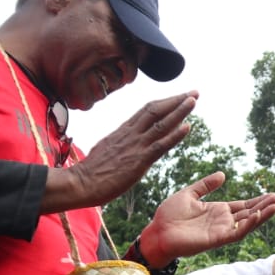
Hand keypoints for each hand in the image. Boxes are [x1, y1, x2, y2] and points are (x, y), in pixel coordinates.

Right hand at [43, 92, 198, 212]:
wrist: (80, 183)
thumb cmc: (91, 171)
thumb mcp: (106, 149)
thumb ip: (119, 143)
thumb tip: (124, 141)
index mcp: (123, 131)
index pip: (146, 111)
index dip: (165, 102)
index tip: (178, 96)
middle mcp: (130, 134)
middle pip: (156, 110)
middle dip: (176, 100)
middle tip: (194, 92)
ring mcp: (135, 146)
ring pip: (161, 123)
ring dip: (180, 111)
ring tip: (194, 100)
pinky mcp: (138, 161)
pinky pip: (160, 145)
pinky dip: (174, 134)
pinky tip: (187, 126)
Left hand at [138, 173, 274, 264]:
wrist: (157, 232)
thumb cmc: (168, 215)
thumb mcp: (189, 194)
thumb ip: (205, 185)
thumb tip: (222, 174)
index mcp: (217, 210)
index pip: (243, 206)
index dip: (257, 201)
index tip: (271, 194)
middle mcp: (222, 221)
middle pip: (249, 214)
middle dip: (264, 206)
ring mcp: (221, 230)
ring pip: (247, 223)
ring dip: (262, 215)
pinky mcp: (217, 239)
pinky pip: (236, 233)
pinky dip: (248, 225)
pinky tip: (258, 216)